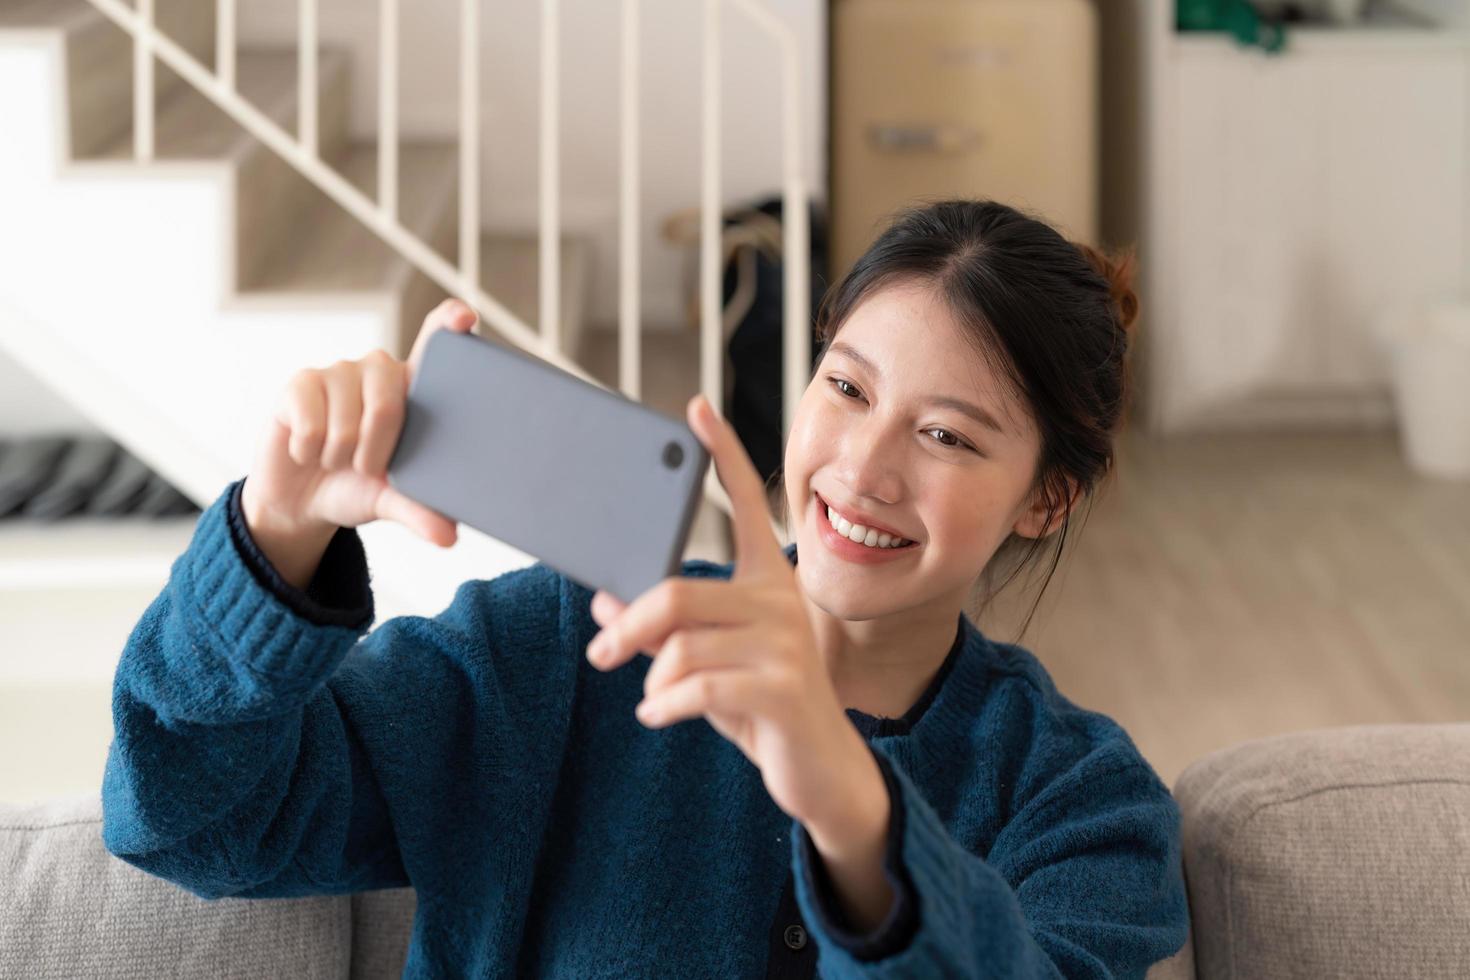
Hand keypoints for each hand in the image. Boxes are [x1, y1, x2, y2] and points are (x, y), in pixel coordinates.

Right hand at [242, 298, 475, 546]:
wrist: (301, 501)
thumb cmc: (358, 488)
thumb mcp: (392, 502)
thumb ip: (420, 511)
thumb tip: (448, 538)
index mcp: (413, 389)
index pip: (435, 342)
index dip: (449, 325)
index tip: (465, 316)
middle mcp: (379, 370)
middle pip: (390, 401)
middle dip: (377, 450)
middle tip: (367, 466)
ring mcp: (338, 371)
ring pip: (348, 418)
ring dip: (341, 455)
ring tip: (336, 458)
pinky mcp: (300, 382)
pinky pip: (311, 422)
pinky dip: (311, 451)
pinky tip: (308, 450)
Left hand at [585, 393, 879, 834]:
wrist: (821, 769)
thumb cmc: (762, 706)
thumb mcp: (709, 660)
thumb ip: (664, 627)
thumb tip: (603, 599)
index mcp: (769, 579)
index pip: (744, 503)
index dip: (722, 454)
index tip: (695, 409)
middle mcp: (781, 599)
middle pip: (676, 594)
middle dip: (627, 627)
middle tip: (600, 652)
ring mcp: (786, 642)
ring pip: (680, 647)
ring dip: (653, 681)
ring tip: (654, 701)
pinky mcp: (781, 687)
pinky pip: (695, 687)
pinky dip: (662, 705)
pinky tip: (656, 714)